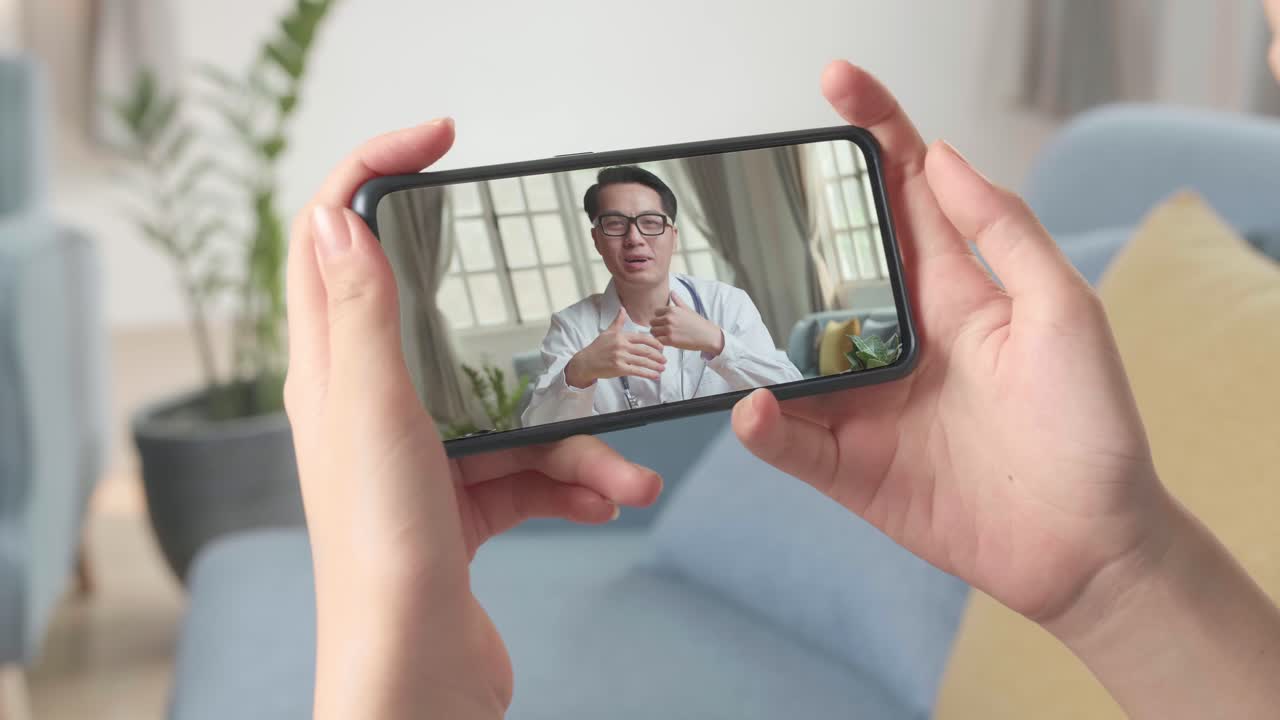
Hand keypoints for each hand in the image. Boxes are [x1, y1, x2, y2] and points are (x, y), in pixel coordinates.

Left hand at [285, 118, 662, 718]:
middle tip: (570, 292)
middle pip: (445, 323)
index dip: (376, 173)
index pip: (332, 240)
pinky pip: (531, 470)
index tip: (440, 142)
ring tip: (622, 472)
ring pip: (509, 409)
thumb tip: (340, 219)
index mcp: (334, 374)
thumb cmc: (384, 564)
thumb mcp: (376, 418)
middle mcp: (372, 410)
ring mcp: (421, 459)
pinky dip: (574, 482)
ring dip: (574, 437)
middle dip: (519, 323)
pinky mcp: (464, 506)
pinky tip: (610, 502)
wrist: (416, 684)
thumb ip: (362, 317)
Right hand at [564, 307, 667, 387]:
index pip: (643, 338)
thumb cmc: (597, 347)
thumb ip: (618, 321)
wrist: (586, 362)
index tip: (662, 347)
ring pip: (643, 361)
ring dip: (655, 366)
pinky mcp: (619, 368)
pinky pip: (637, 371)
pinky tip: (655, 376)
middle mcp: (622, 345)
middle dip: (658, 356)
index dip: (655, 343)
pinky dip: (648, 374)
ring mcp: (621, 357)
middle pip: (645, 350)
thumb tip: (622, 309)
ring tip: (662, 368)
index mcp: (622, 336)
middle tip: (664, 360)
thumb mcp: (608, 331)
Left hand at [651, 292, 724, 354]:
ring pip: (653, 331)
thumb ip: (677, 301)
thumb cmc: (698, 323)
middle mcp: (669, 318)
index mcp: (672, 309)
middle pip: (652, 322)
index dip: (659, 318)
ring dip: (657, 335)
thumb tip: (672, 292)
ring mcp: (669, 329)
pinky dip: (660, 342)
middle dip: (657, 326)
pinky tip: (668, 342)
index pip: (656, 312)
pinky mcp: (670, 340)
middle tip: (665, 331)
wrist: (707, 336)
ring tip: (666, 336)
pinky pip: (657, 340)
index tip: (665, 322)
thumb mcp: (687, 309)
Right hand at [732, 62, 1168, 636]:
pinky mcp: (852, 465)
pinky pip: (792, 440)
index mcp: (953, 290)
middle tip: (746, 188)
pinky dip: (766, 425)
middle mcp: (898, 337)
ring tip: (724, 302)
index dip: (872, 131)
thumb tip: (942, 155)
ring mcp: (868, 402)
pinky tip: (755, 407)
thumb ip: (1005, 233)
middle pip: (828, 262)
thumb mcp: (1063, 311)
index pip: (903, 194)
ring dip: (755, 328)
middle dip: (787, 218)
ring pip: (790, 351)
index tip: (835, 83)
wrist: (1088, 544)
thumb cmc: (1090, 426)